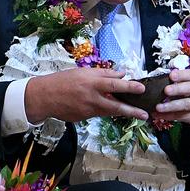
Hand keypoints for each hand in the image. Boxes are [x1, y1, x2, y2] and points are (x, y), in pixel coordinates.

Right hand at [25, 67, 146, 122]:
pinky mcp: (84, 118)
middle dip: (132, 111)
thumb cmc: (64, 80)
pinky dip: (106, 111)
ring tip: (135, 113)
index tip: (142, 89)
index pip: (114, 85)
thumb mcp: (84, 72)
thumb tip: (122, 74)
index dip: (129, 87)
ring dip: (122, 112)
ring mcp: (88, 111)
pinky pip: (98, 114)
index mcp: (92, 83)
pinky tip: (110, 109)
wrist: (43, 97)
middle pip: (116, 106)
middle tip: (145, 114)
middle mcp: (92, 98)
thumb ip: (104, 73)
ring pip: (109, 112)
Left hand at [152, 69, 189, 140]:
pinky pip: (181, 116)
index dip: (181, 75)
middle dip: (177, 89)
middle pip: (189, 89)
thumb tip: (158, 84)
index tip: (172, 75)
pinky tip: (159, 115)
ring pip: (185, 104)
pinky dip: (169, 116)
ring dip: (171, 106)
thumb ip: (180, 85)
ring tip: (159, 107)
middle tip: (166, 90)